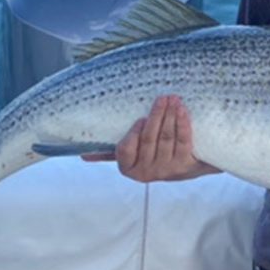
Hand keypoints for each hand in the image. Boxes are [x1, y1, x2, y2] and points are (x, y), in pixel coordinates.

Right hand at [82, 95, 219, 181]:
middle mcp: (147, 172)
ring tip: (172, 99)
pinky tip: (182, 110)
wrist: (186, 166)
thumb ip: (110, 151)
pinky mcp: (185, 165)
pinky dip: (183, 124)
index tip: (139, 119)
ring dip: (170, 116)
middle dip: (156, 116)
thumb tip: (83, 155)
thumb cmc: (153, 153)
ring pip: (167, 138)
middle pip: (149, 140)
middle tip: (162, 97)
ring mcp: (167, 170)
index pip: (125, 151)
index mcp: (129, 168)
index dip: (133, 135)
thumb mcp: (132, 155)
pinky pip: (183, 141)